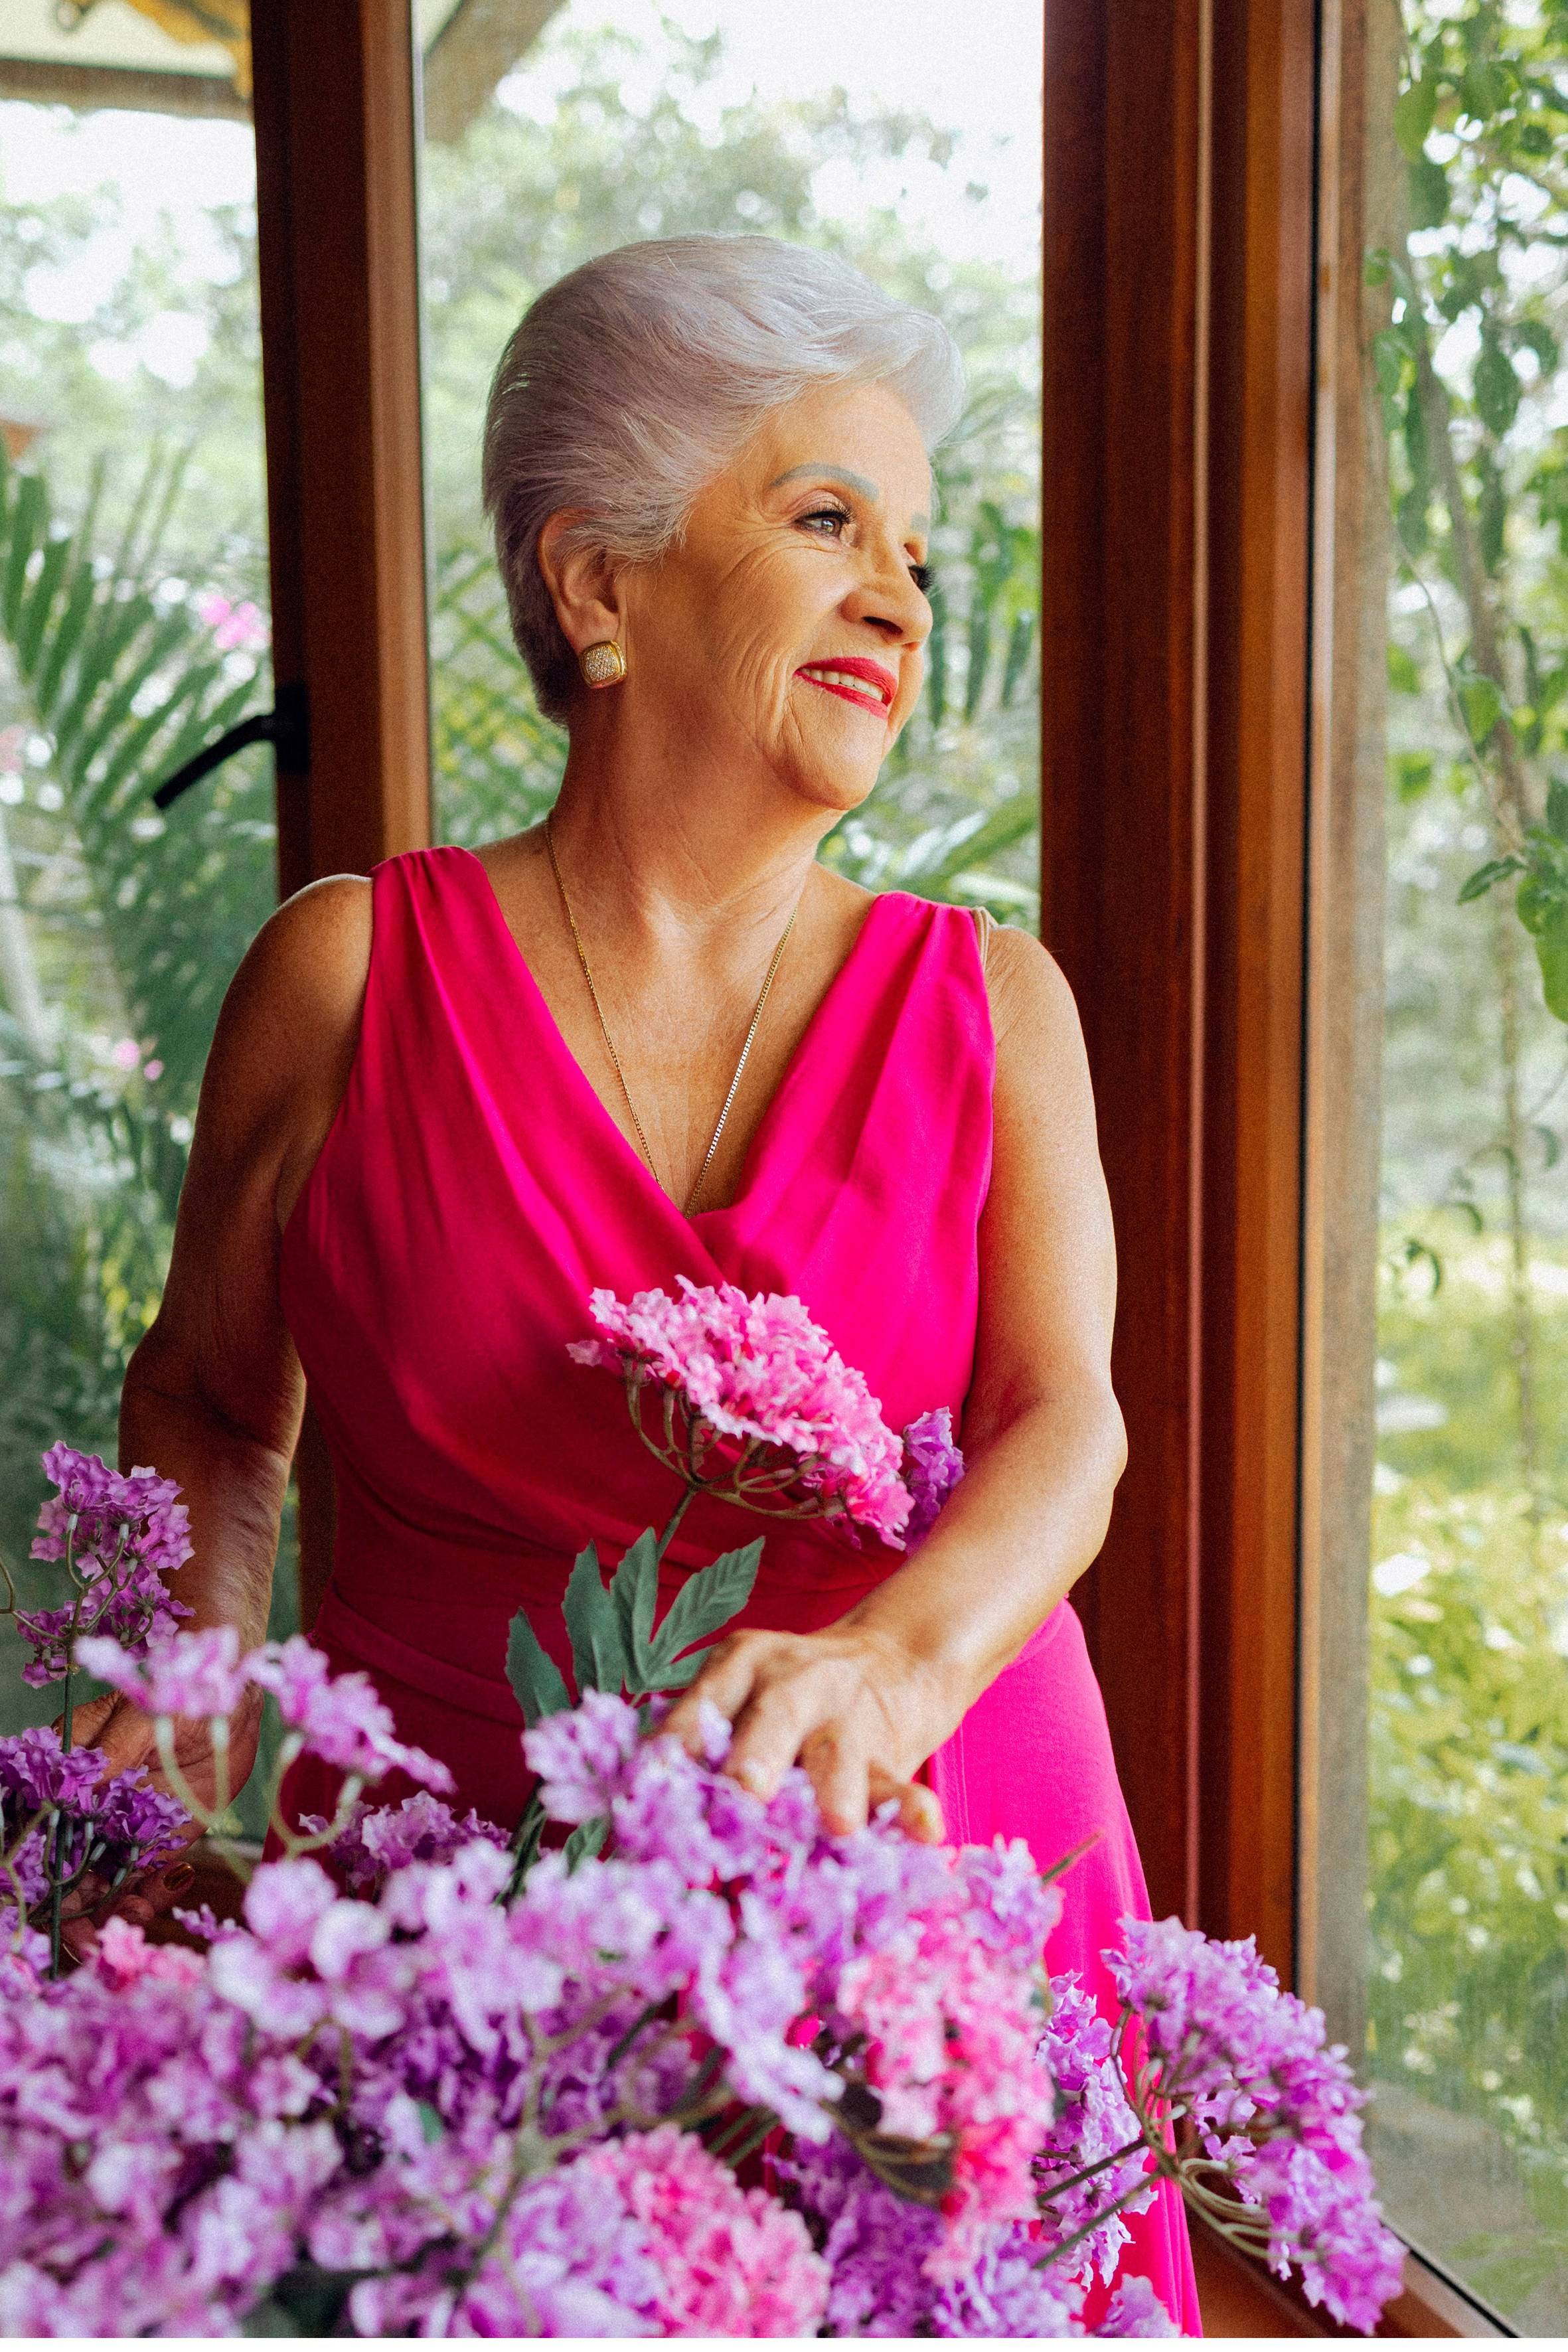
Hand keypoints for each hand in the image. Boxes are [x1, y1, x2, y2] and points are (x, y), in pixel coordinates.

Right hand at [52, 1686, 262, 1959]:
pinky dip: (150, 1895)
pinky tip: (164, 1892)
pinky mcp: (157, 1842)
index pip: (36, 1833)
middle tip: (93, 1944)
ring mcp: (119, 1830)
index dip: (36, 1875)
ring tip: (135, 1919)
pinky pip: (144, 1881)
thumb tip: (70, 1796)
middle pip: (63, 1874)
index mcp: (64, 1776)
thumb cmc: (176, 1694)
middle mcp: (86, 1811)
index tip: (51, 1907)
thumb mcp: (138, 1717)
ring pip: (101, 1886)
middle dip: (73, 1914)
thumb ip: (107, 1757)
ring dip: (111, 1912)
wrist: (229, 1700)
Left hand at [663, 1622, 953, 1840]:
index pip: (701, 1708)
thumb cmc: (790, 1695)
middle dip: (757, 1757)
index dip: (675, 1754)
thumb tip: (631, 1809)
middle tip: (745, 1793)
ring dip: (836, 1792)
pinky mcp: (890, 1754)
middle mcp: (795, 1685)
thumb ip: (695, 1739)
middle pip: (773, 1717)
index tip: (648, 1795)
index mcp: (741, 1665)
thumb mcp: (741, 1689)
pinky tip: (924, 1830)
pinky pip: (899, 1785)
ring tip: (838, 1827)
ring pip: (839, 1757)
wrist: (896, 1657)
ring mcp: (847, 1719)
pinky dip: (911, 1810)